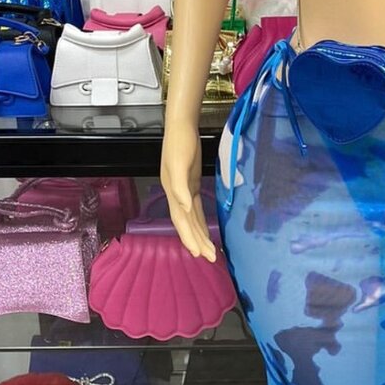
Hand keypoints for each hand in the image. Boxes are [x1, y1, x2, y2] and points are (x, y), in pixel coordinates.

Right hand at [160, 122, 216, 261]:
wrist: (181, 127)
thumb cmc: (180, 143)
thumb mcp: (179, 164)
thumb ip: (180, 187)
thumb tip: (185, 208)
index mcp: (174, 192)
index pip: (182, 221)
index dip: (189, 237)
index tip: (199, 253)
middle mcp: (178, 195)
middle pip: (187, 223)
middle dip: (197, 241)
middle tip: (211, 258)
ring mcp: (184, 190)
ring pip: (192, 218)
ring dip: (199, 234)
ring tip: (210, 250)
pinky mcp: (192, 183)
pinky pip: (196, 208)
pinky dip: (199, 220)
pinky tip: (204, 229)